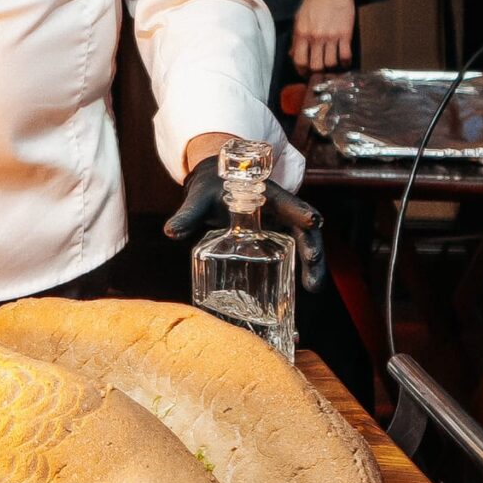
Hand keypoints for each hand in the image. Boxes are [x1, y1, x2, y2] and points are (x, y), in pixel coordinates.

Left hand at [162, 163, 327, 291]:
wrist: (214, 185)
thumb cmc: (210, 188)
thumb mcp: (199, 199)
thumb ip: (187, 215)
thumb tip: (170, 232)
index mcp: (268, 196)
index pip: (290, 203)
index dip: (302, 213)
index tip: (313, 221)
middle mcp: (280, 212)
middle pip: (306, 230)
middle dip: (313, 252)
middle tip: (313, 279)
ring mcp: (280, 227)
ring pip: (304, 245)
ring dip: (310, 267)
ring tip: (312, 289)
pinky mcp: (275, 241)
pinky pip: (290, 256)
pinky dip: (294, 274)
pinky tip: (292, 296)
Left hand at [291, 0, 357, 77]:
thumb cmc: (314, 1)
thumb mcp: (299, 18)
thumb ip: (296, 37)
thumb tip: (293, 54)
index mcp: (301, 33)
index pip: (299, 60)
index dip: (301, 71)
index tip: (305, 73)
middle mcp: (315, 38)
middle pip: (315, 66)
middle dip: (316, 72)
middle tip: (319, 72)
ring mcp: (331, 37)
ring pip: (330, 63)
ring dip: (331, 68)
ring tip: (332, 67)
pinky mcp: (345, 34)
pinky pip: (345, 56)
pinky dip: (345, 63)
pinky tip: (344, 62)